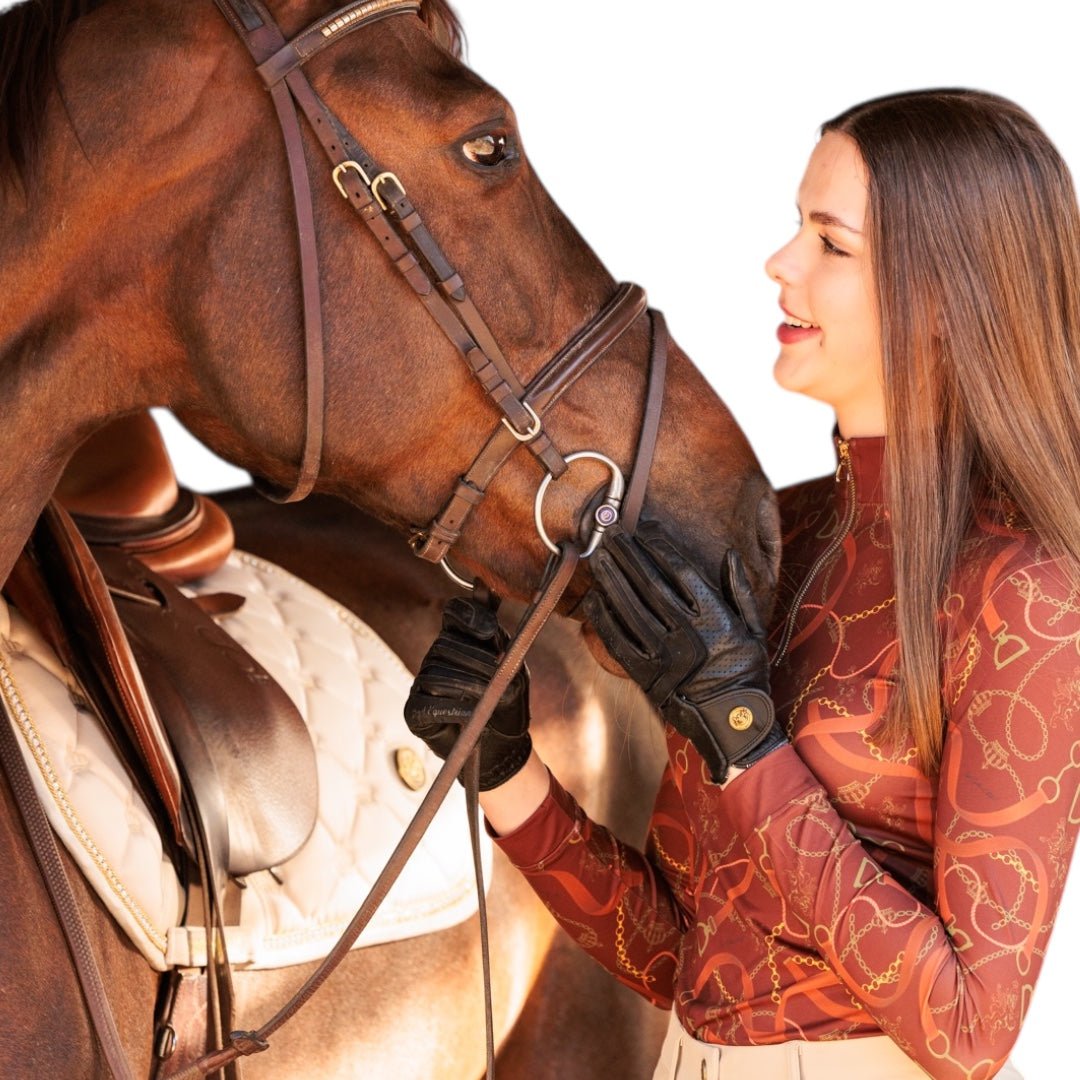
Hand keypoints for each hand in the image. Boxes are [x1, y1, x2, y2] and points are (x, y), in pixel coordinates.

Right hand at [405, 594, 531, 790]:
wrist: (505, 747)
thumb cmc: (507, 702)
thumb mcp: (511, 664)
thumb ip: (496, 633)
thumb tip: (483, 587)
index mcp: (459, 640)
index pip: (454, 612)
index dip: (469, 616)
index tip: (490, 631)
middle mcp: (436, 657)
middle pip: (446, 645)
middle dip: (478, 660)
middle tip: (502, 676)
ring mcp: (422, 684)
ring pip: (437, 673)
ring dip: (469, 686)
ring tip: (489, 700)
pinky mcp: (415, 711)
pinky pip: (429, 703)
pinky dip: (454, 708)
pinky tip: (470, 714)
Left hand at [582, 521, 785, 783]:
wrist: (732, 724)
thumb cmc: (746, 672)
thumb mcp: (755, 629)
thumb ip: (741, 590)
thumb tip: (729, 555)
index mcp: (715, 619)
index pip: (681, 573)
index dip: (659, 549)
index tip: (643, 530)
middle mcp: (687, 633)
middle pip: (650, 584)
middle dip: (628, 556)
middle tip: (611, 535)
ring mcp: (664, 655)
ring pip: (630, 608)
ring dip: (611, 580)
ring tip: (598, 558)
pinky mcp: (646, 675)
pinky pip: (619, 642)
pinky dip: (603, 619)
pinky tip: (592, 599)